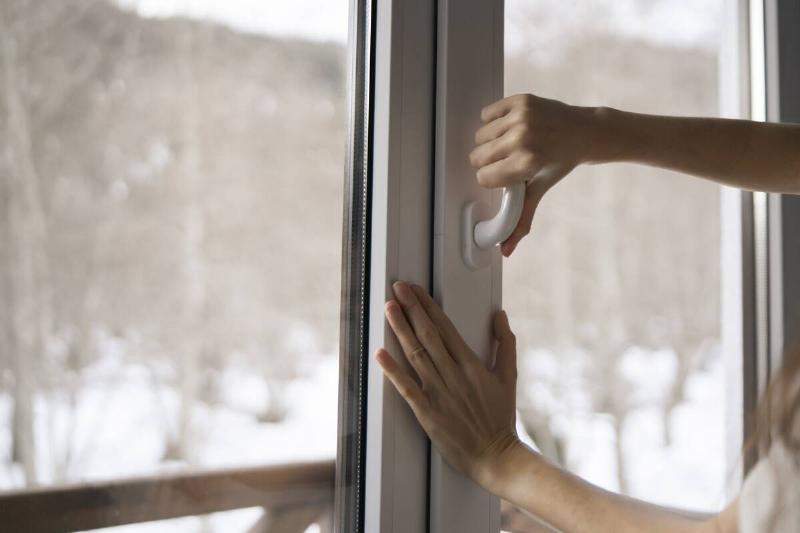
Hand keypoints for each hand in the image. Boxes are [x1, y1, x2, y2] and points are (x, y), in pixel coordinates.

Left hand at [375, 281, 522, 488]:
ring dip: (401, 329)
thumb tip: (500, 315)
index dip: (428, 306)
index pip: (446, 327)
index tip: (416, 291)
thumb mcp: (508, 377)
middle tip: (398, 289)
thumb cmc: (500, 418)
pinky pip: (406, 388)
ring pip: (416, 354)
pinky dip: (393, 370)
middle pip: (428, 335)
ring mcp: (440, 393)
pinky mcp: (428, 413)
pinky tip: (381, 354)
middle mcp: (454, 375)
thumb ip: (505, 344)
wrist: (496, 456)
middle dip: (412, 309)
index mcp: (472, 365)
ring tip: (389, 309)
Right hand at [469, 93, 596, 255]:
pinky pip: (487, 113)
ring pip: (480, 135)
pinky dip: (494, 121)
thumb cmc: (561, 162)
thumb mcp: (540, 190)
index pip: (484, 177)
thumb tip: (505, 251)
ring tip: (510, 143)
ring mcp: (521, 117)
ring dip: (490, 141)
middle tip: (507, 160)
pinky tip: (510, 127)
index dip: (492, 179)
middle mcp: (523, 138)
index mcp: (527, 163)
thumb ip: (520, 220)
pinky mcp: (520, 100)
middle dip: (488, 162)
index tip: (505, 175)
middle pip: (477, 157)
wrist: (586, 131)